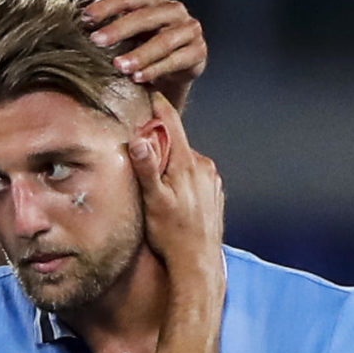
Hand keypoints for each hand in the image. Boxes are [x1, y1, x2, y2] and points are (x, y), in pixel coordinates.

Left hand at [86, 0, 206, 109]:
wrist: (170, 74)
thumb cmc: (139, 47)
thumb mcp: (121, 30)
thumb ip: (96, 11)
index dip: (106, 5)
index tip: (85, 18)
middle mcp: (173, 10)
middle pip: (146, 15)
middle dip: (120, 28)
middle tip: (96, 42)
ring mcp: (189, 30)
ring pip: (164, 40)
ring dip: (140, 54)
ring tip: (119, 67)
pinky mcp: (198, 52)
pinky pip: (177, 60)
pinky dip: (156, 69)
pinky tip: (138, 78)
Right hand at [128, 93, 224, 282]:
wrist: (197, 262)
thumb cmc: (173, 235)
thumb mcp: (154, 202)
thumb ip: (146, 169)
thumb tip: (138, 140)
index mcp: (186, 163)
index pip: (172, 123)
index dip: (158, 105)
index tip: (149, 90)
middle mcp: (203, 166)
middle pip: (177, 141)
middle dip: (160, 140)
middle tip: (141, 148)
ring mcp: (211, 179)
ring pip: (186, 159)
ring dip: (171, 162)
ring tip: (156, 181)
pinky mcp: (214, 192)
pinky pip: (195, 175)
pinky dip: (182, 177)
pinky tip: (173, 195)